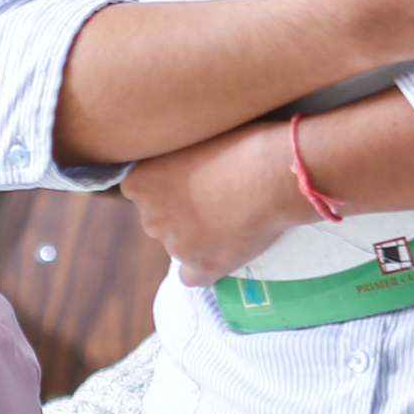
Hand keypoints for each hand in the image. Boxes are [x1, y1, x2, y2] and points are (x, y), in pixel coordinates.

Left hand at [120, 123, 303, 285]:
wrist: (274, 174)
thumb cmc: (240, 143)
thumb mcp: (192, 137)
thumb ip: (172, 157)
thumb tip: (176, 165)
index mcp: (139, 182)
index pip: (142, 191)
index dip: (169, 184)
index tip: (193, 177)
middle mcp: (150, 218)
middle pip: (159, 220)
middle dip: (180, 212)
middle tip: (215, 196)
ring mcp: (176, 246)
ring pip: (179, 246)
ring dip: (197, 237)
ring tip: (232, 217)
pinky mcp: (203, 267)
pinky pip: (193, 276)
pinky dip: (206, 266)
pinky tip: (224, 250)